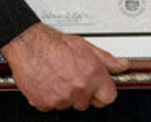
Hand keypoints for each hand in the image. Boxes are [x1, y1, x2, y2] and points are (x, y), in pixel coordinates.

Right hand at [0, 22, 127, 111]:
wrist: (28, 44)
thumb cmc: (54, 43)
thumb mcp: (86, 46)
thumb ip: (107, 60)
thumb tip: (122, 66)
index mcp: (92, 75)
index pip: (109, 97)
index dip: (103, 93)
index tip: (98, 89)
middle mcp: (79, 88)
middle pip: (87, 102)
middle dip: (82, 93)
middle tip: (71, 77)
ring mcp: (62, 98)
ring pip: (68, 104)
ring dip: (64, 95)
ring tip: (57, 76)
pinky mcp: (45, 104)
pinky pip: (51, 106)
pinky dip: (48, 97)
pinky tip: (47, 81)